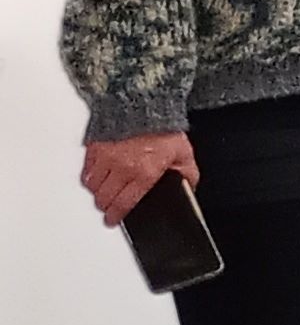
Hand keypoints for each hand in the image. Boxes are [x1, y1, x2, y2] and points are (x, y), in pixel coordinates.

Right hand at [82, 132, 197, 224]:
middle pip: (104, 198)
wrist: (144, 103)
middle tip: (110, 208)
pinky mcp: (94, 148)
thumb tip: (189, 189)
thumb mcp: (184, 154)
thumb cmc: (164, 127)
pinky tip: (97, 177)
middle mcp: (122, 167)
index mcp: (144, 173)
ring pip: (92, 187)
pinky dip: (89, 177)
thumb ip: (187, 175)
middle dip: (106, 206)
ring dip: (97, 193)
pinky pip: (85, 171)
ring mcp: (105, 158)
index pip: (124, 204)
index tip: (113, 220)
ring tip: (105, 193)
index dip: (116, 216)